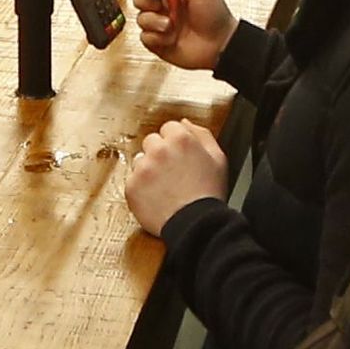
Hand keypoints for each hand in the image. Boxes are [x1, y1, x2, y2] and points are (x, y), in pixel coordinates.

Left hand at [121, 113, 229, 237]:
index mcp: (180, 139)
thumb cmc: (208, 194)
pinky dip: (141, 188)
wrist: (196, 225)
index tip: (178, 157)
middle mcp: (159, 149)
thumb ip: (202, 134)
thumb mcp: (218, 158)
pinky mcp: (131, 186)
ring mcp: (142, 168)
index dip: (175, 143)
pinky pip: (132, 180)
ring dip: (149, 169)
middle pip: (152, 142)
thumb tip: (185, 123)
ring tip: (165, 187)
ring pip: (140, 160)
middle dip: (160, 153)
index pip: (168, 128)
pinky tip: (156, 196)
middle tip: (172, 173)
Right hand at [136, 0, 236, 70]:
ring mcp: (160, 25)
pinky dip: (156, 37)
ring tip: (170, 25)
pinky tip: (170, 38)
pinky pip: (145, 37)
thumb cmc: (216, 16)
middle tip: (159, 5)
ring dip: (154, 21)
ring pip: (140, 18)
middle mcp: (164, 8)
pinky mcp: (158, 43)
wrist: (220, 43)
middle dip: (145, 1)